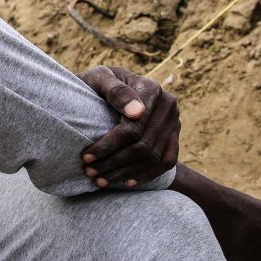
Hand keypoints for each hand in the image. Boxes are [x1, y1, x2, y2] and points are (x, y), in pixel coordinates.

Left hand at [77, 65, 179, 188]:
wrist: (109, 84)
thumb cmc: (98, 82)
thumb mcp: (99, 78)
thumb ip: (115, 90)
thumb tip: (137, 113)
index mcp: (151, 89)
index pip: (133, 127)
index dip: (109, 145)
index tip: (86, 157)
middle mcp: (168, 104)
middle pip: (143, 145)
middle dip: (114, 163)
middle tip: (90, 173)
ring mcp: (174, 121)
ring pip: (154, 157)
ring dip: (127, 173)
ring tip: (102, 181)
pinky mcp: (174, 135)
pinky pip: (168, 161)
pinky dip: (148, 175)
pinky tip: (127, 182)